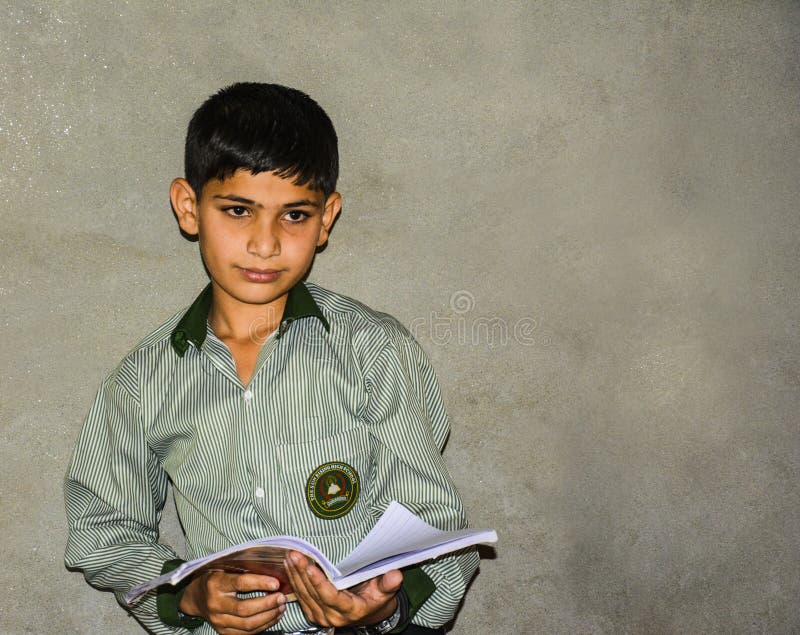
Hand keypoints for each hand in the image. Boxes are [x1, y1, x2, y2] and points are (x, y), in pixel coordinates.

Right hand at [179, 570, 285, 634]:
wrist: (196, 597)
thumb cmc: (215, 578)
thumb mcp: (225, 568)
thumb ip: (244, 569)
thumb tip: (272, 570)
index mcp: (215, 584)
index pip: (240, 584)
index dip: (260, 583)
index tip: (276, 583)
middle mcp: (215, 604)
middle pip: (244, 609)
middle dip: (267, 604)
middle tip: (282, 597)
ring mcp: (218, 621)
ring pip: (247, 624)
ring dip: (268, 616)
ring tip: (281, 607)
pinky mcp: (223, 632)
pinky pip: (246, 633)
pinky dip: (263, 626)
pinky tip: (273, 617)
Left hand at [284, 550, 401, 627]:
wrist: (369, 614)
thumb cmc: (377, 599)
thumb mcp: (386, 592)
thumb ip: (388, 584)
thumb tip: (396, 575)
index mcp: (350, 611)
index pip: (331, 597)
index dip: (320, 583)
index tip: (311, 568)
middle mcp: (332, 616)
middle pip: (312, 594)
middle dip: (301, 573)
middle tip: (294, 554)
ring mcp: (321, 616)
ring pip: (303, 595)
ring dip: (294, 575)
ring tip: (289, 556)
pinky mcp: (313, 612)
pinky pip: (300, 596)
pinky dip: (294, 580)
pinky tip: (288, 566)